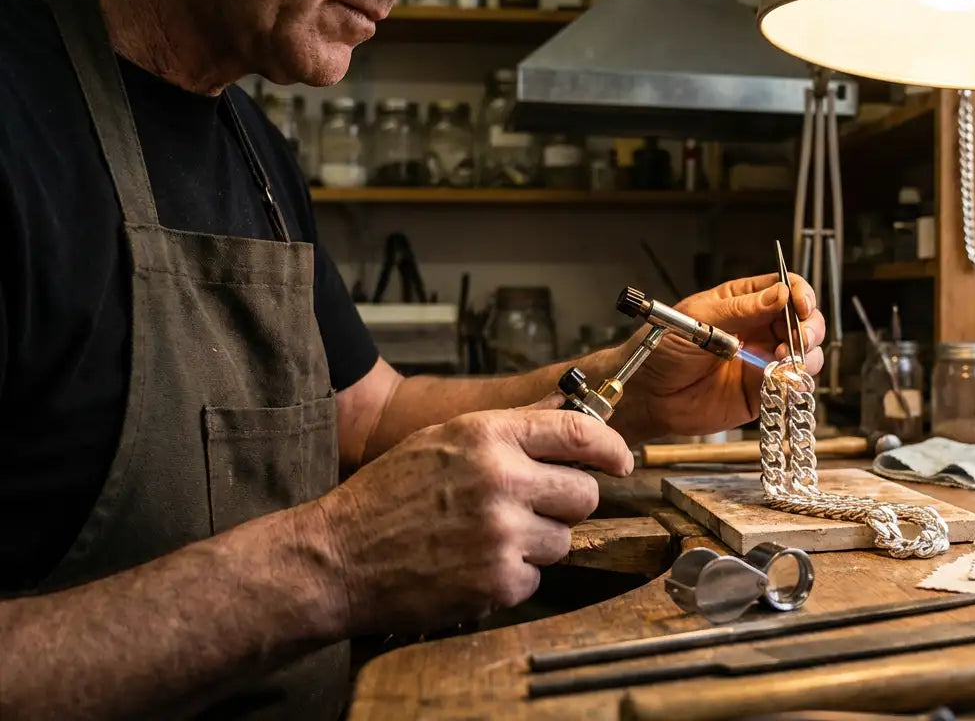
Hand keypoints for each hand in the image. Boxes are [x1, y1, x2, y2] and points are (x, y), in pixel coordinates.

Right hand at [312, 395, 632, 634]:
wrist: (336, 557)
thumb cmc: (386, 496)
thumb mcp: (444, 440)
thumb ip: (509, 427)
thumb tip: (566, 411)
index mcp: (488, 436)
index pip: (579, 432)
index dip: (611, 448)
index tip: (621, 460)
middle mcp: (501, 480)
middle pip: (585, 494)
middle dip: (566, 503)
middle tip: (531, 508)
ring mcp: (503, 533)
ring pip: (564, 540)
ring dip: (537, 543)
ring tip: (487, 537)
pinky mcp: (499, 581)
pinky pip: (537, 578)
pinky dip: (512, 576)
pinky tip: (473, 564)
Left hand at [622, 274, 825, 438]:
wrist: (647, 394)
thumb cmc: (663, 347)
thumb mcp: (697, 319)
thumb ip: (740, 309)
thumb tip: (780, 294)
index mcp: (744, 301)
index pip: (786, 287)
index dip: (800, 294)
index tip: (801, 305)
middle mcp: (759, 329)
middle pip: (805, 320)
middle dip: (809, 326)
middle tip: (799, 338)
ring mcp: (763, 360)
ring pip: (806, 352)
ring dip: (806, 355)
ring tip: (783, 360)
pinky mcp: (761, 391)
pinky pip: (791, 384)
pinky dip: (796, 382)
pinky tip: (782, 379)